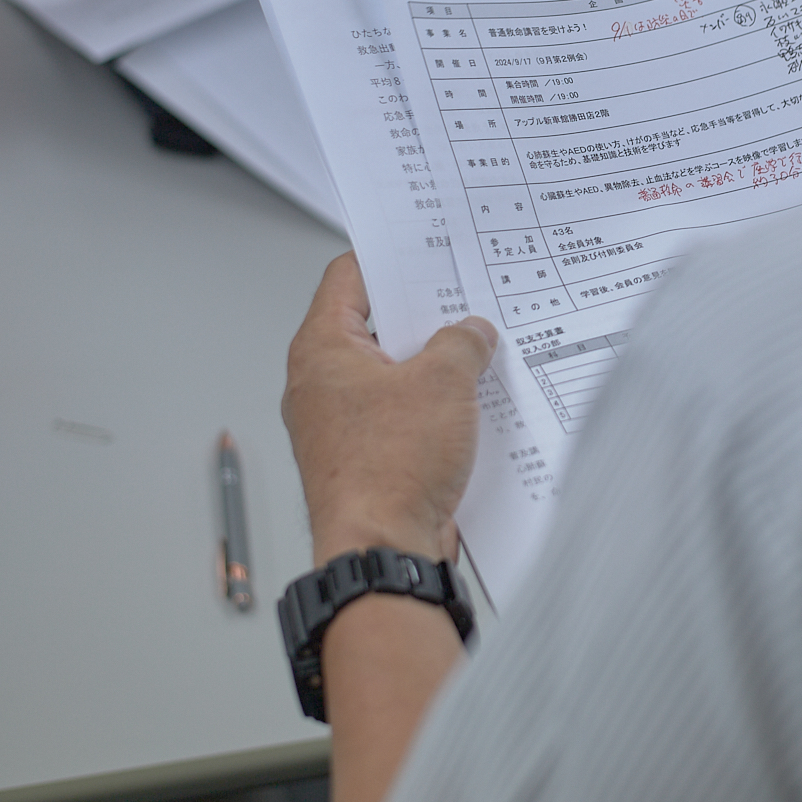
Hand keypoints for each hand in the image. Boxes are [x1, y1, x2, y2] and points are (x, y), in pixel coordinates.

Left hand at [282, 253, 497, 564]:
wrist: (382, 551)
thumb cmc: (389, 471)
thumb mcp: (444, 382)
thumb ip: (462, 343)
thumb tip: (471, 333)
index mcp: (322, 350)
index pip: (349, 278)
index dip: (390, 258)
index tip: (426, 250)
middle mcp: (322, 384)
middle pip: (376, 326)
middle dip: (426, 317)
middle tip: (467, 304)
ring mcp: (342, 424)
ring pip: (393, 375)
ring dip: (436, 368)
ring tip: (479, 357)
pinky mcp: (367, 459)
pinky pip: (403, 417)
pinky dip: (435, 409)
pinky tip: (473, 408)